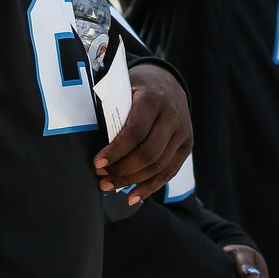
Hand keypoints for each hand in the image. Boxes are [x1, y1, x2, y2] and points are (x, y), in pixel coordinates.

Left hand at [94, 61, 192, 204]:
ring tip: (110, 186)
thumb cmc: (137, 88)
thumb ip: (113, 111)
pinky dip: (150, 187)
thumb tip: (92, 141)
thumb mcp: (123, 89)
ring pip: (159, 165)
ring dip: (132, 181)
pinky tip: (132, 197)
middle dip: (122, 170)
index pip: (136, 131)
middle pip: (149, 153)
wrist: (168, 81)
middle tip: (101, 177)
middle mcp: (172, 116)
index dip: (116, 150)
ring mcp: (183, 132)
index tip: (97, 162)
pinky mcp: (187, 145)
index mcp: (153, 99)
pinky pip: (169, 172)